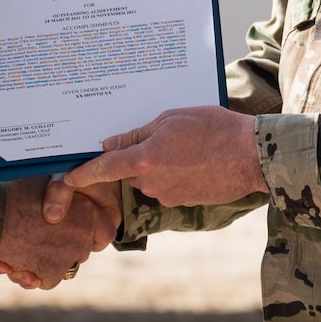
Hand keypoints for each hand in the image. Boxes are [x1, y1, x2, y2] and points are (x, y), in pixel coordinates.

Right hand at [0, 176, 114, 289]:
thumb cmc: (9, 194)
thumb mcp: (42, 184)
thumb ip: (59, 194)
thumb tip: (62, 196)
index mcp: (85, 209)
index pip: (106, 231)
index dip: (92, 234)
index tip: (76, 233)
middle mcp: (82, 233)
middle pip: (82, 250)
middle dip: (65, 248)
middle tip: (41, 238)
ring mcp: (68, 255)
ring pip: (64, 266)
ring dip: (48, 262)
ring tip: (23, 248)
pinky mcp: (51, 273)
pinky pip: (47, 280)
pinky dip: (33, 276)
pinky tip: (16, 260)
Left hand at [61, 106, 266, 206]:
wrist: (252, 156)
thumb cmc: (215, 129)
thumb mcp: (172, 119)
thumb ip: (138, 133)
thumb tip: (112, 144)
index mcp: (145, 159)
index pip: (104, 168)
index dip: (84, 173)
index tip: (68, 178)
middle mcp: (152, 182)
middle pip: (130, 171)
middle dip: (138, 157)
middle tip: (164, 137)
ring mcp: (168, 195)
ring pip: (150, 179)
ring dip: (159, 165)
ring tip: (187, 147)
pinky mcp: (184, 202)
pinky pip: (169, 187)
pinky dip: (176, 175)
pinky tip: (195, 161)